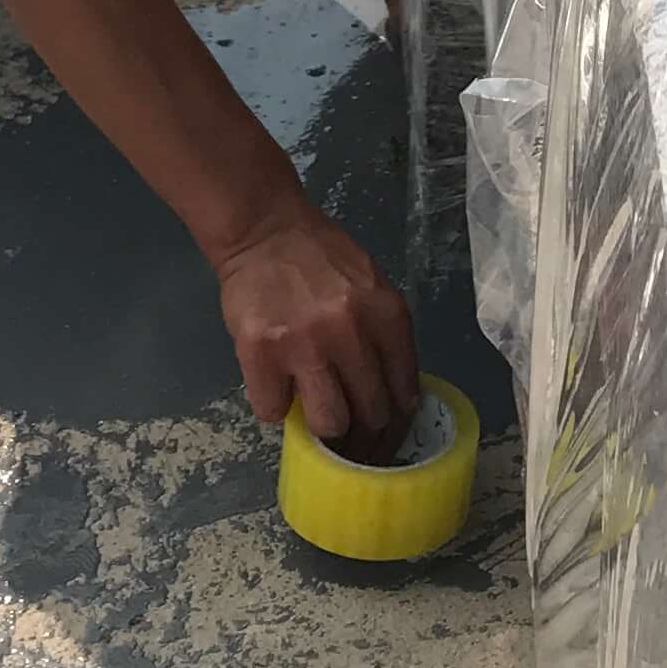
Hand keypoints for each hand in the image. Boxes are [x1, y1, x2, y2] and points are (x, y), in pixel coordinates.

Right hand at [214, 202, 422, 449]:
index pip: (405, 395)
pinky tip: (276, 382)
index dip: (395, 426)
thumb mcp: (371, 289)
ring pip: (329, 424)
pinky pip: (274, 411)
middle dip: (362, 435)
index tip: (385, 436)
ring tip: (311, 405)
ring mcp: (305, 344)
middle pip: (372, 416)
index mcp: (387, 315)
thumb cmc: (321, 259)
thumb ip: (384, 338)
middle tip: (349, 437)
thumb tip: (393, 398)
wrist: (265, 230)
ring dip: (321, 425)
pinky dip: (275, 404)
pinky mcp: (261, 352)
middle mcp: (352, 332)